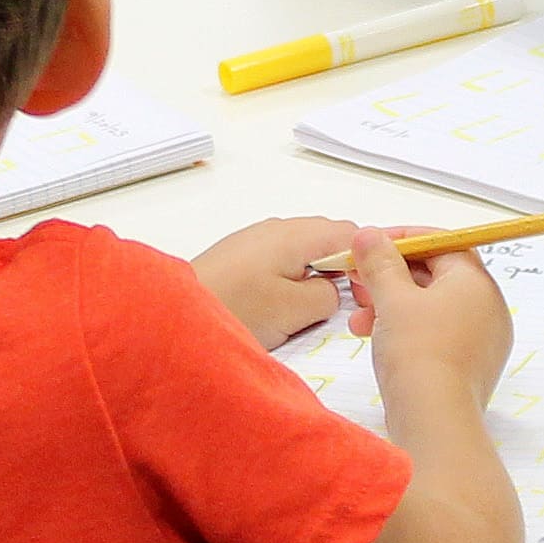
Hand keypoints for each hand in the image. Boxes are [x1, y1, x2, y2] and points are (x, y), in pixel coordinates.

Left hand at [192, 215, 361, 347]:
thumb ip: (328, 295)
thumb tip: (330, 290)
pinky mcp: (239, 256)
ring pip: (302, 250)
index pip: (351, 232)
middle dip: (343, 267)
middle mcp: (276, 228)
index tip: (370, 290)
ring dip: (316, 275)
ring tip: (312, 309)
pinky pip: (279, 260)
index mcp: (296, 234)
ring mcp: (255, 240)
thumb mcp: (296, 310)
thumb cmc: (234, 308)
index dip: (368, 260)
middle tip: (347, 304)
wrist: (173, 314)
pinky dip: (292, 278)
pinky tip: (283, 305)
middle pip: (327, 238)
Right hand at [351, 229, 511, 401]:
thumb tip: (370, 236)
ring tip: (359, 316)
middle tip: (359, 278)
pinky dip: (406, 330)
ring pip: (431, 308)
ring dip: (391, 305)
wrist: (434, 420)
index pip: (441, 243)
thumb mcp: (392, 298)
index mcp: (476, 282)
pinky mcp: (468, 365)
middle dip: (390, 276)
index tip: (370, 244)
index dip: (402, 240)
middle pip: (435, 276)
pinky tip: (374, 337)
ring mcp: (481, 339)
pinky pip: (436, 334)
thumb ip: (380, 262)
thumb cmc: (419, 355)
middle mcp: (487, 308)